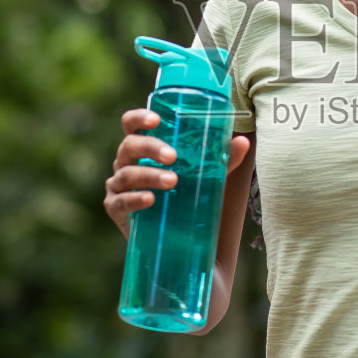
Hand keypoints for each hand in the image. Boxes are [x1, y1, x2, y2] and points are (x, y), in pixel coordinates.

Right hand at [103, 108, 252, 237]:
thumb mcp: (206, 177)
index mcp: (142, 148)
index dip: (139, 118)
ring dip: (150, 175)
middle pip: (129, 145)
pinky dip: (135, 199)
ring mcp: (118, 185)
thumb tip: (243, 142)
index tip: (156, 120)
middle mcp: (126, 162)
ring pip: (127, 174)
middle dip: (150, 148)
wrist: (176, 240)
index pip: (132, 124)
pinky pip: (121, 201)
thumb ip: (223, 160)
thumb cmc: (186, 197)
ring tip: (173, 180)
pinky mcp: (115, 208)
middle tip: (172, 156)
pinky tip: (150, 199)